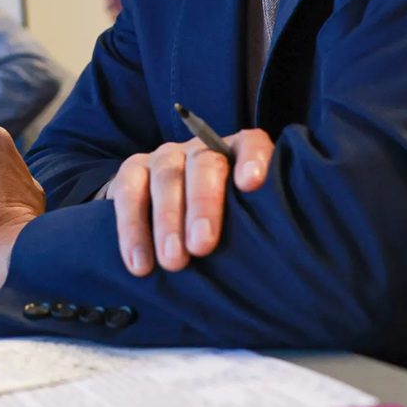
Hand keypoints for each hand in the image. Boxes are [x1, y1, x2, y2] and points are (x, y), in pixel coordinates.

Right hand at [106, 129, 272, 275]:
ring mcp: (165, 157)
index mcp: (236, 155)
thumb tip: (276, 262)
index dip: (253, 159)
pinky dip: (132, 229)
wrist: (166, 220)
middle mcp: (201, 150)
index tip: (251, 184)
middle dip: (203, 204)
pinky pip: (129, 192)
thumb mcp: (242, 221)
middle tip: (202, 246)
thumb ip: (256, 226)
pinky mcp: (133, 170)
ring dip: (168, 221)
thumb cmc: (221, 226)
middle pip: (205, 164)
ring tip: (172, 262)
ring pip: (167, 176)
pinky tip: (138, 262)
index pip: (251, 144)